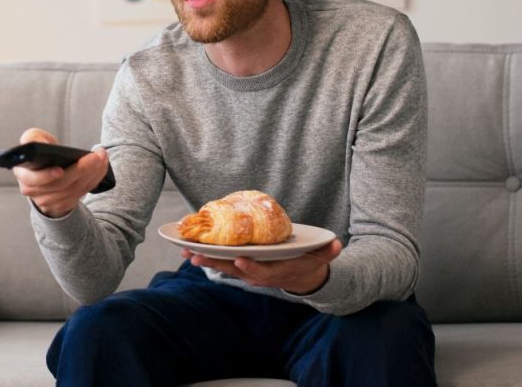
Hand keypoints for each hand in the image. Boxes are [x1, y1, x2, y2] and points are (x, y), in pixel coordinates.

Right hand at [12, 128, 110, 218]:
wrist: (46, 173)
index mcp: (24, 175)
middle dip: (80, 169)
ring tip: (101, 157)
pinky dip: (95, 178)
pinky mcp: (65, 204)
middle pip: (60, 185)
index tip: (60, 169)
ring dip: (92, 173)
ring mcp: (50, 201)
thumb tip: (43, 145)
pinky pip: (82, 192)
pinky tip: (101, 165)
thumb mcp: (33, 141)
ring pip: (74, 189)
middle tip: (95, 156)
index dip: (46, 176)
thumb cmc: (40, 154)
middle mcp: (34, 192)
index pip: (32, 180)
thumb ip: (32, 138)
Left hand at [181, 238, 342, 294]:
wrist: (298, 277)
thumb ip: (327, 251)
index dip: (250, 268)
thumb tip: (337, 244)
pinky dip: (204, 254)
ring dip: (203, 259)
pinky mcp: (236, 265)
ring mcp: (245, 270)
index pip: (261, 273)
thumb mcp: (320, 258)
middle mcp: (256, 273)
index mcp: (275, 272)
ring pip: (222, 266)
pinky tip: (187, 247)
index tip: (239, 261)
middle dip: (215, 264)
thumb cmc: (307, 263)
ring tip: (184, 251)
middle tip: (196, 256)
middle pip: (233, 270)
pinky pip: (219, 260)